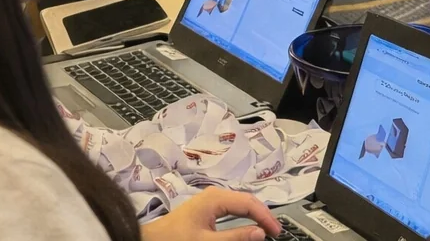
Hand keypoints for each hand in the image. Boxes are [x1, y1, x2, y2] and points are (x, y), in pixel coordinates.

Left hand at [141, 188, 280, 240]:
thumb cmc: (177, 238)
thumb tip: (260, 232)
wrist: (153, 239)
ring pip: (240, 204)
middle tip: (275, 231)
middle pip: (246, 200)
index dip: (265, 217)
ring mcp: (211, 200)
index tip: (276, 232)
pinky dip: (244, 216)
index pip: (249, 203)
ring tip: (266, 228)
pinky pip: (232, 208)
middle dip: (262, 214)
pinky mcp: (207, 208)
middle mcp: (215, 194)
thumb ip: (235, 237)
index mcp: (216, 198)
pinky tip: (249, 224)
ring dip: (254, 215)